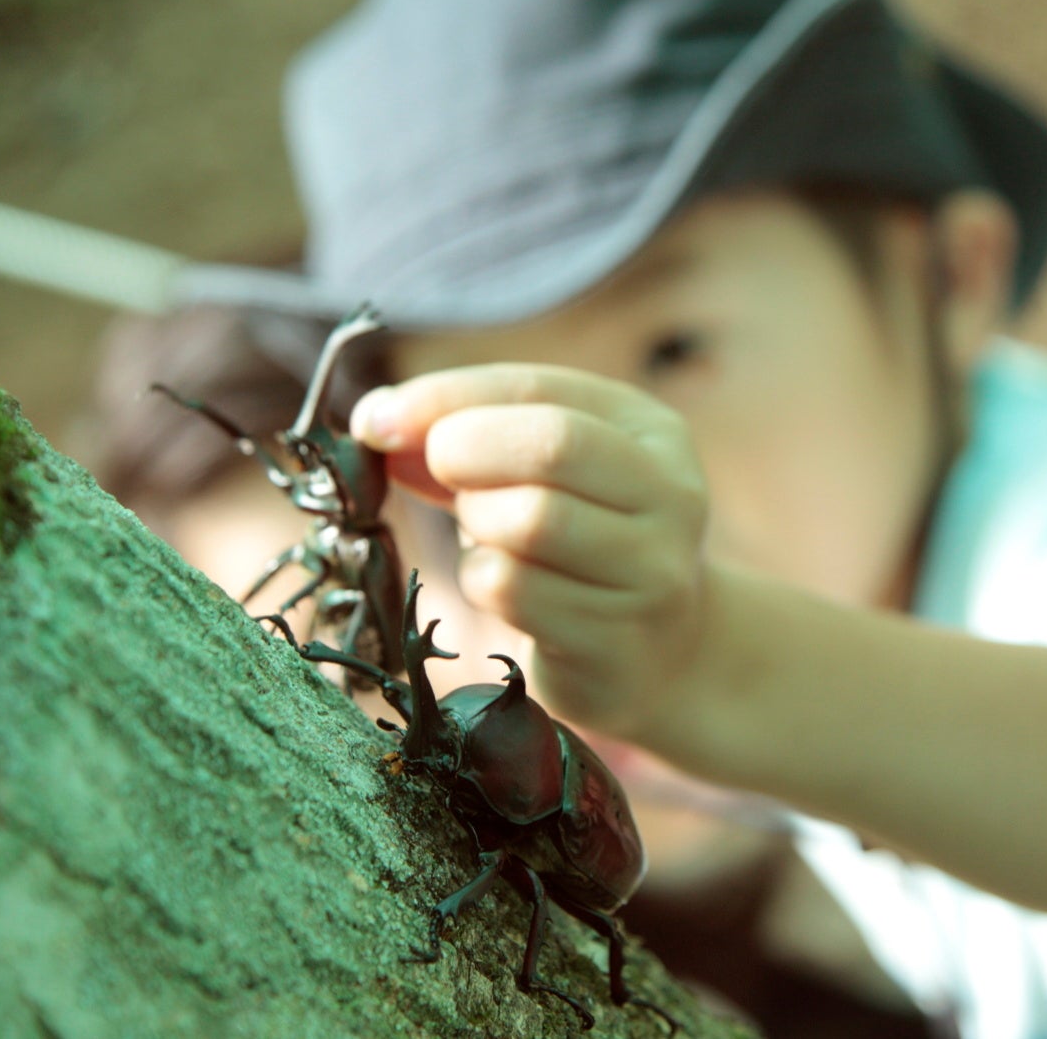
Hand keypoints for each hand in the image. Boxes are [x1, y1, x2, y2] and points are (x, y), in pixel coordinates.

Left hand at [350, 364, 709, 739]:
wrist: (655, 656)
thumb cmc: (579, 544)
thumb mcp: (543, 472)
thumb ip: (469, 433)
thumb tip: (375, 421)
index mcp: (654, 433)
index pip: (540, 391)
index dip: (447, 399)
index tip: (375, 421)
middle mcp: (672, 497)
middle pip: (551, 448)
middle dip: (465, 452)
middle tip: (439, 473)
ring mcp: (653, 574)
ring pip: (529, 521)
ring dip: (477, 523)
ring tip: (486, 533)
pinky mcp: (617, 642)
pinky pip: (514, 592)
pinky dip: (482, 581)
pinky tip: (501, 585)